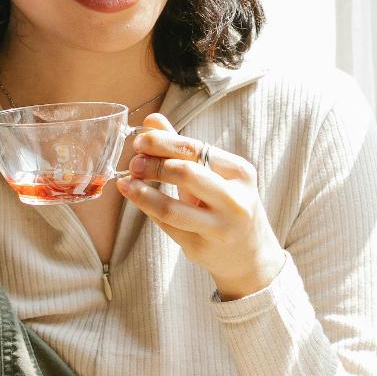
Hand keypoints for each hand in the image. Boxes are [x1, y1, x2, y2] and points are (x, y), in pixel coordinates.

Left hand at [116, 114, 285, 299]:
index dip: (162, 143)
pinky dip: (147, 209)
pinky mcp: (201, 248)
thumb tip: (151, 121)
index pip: (195, 149)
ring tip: (126, 183)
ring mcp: (219, 228)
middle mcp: (234, 200)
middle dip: (152, 165)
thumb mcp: (216, 174)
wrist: (250, 254)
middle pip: (185, 174)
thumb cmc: (229, 205)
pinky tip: (136, 198)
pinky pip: (166, 226)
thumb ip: (183, 147)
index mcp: (240, 173)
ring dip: (142, 193)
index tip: (140, 142)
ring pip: (171, 208)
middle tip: (134, 163)